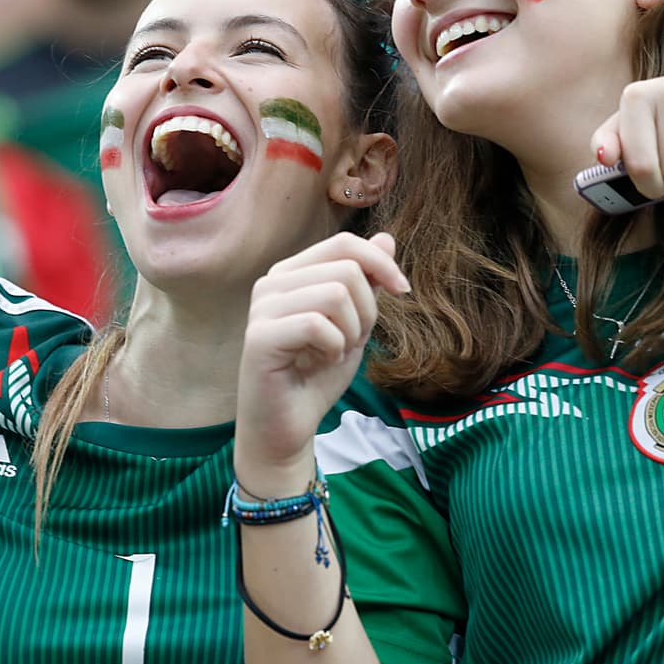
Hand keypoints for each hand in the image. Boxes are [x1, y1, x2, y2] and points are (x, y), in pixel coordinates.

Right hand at [234, 232, 408, 489]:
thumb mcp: (354, 323)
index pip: (343, 244)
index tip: (402, 291)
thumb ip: (366, 282)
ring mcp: (262, 308)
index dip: (381, 262)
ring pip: (336, 294)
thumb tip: (387, 238)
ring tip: (335, 352)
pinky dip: (334, 348)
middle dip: (368, 310)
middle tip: (353, 341)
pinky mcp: (260, 337)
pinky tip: (321, 362)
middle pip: (346, 269)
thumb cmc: (315, 375)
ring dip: (351, 331)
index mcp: (291, 273)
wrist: (287, 426)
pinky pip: (318, 325)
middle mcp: (271, 283)